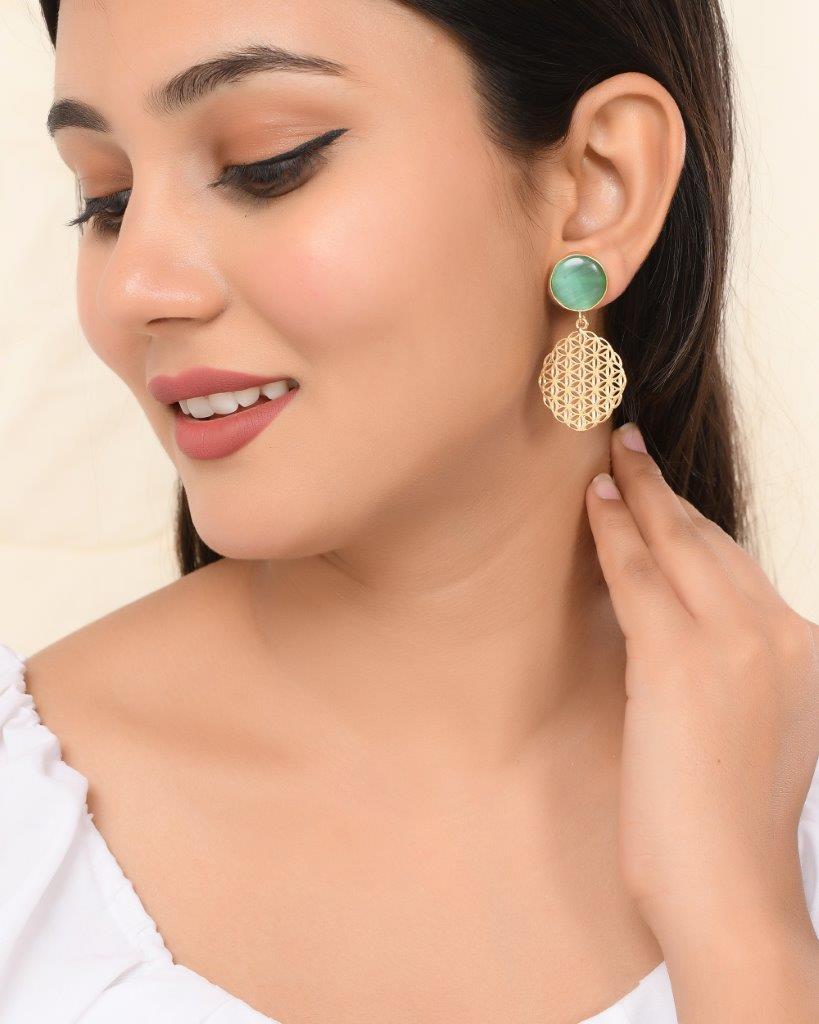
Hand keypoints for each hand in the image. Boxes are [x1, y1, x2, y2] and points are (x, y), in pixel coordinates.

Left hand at [585, 421, 818, 947]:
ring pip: (674, 544)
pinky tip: (596, 498)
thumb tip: (687, 626)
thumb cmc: (727, 821)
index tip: (668, 490)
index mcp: (805, 651)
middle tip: (634, 445)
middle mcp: (781, 634)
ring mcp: (734, 642)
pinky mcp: (679, 658)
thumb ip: (739, 669)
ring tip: (610, 454)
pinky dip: (612, 529)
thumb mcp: (757, 729)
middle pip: (710, 542)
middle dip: (667, 490)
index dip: (697, 522)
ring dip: (636, 492)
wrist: (729, 890)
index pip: (739, 566)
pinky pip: (636, 573)